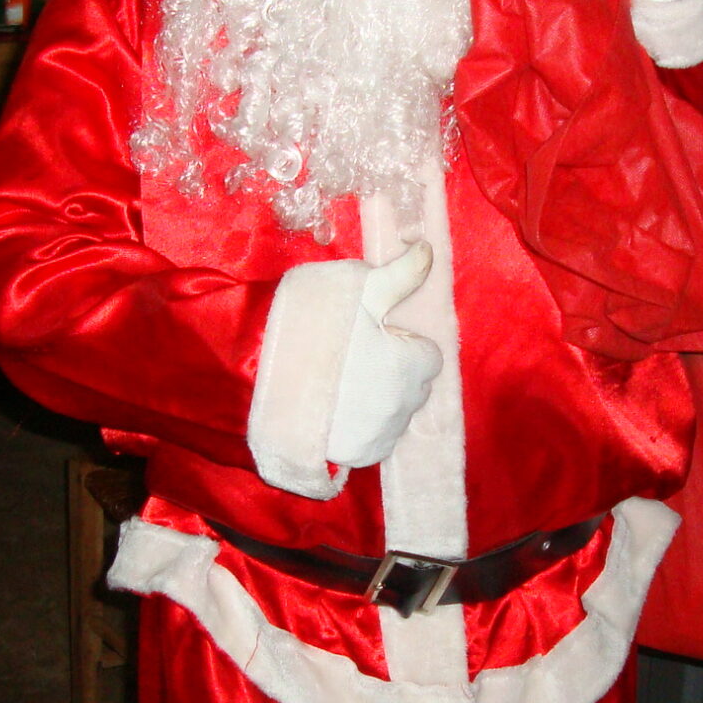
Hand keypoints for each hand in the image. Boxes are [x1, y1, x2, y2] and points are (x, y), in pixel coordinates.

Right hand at [326, 244, 441, 467]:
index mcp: (415, 365)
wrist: (275, 387)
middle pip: (414, 385)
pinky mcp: (367, 454)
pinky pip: (379, 438)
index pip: (428, 355)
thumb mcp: (361, 295)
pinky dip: (365, 427)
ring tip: (342, 385)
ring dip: (381, 401)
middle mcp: (408, 404)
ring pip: (397, 412)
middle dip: (394, 373)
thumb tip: (427, 249)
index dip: (400, 344)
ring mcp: (388, 432)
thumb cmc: (320, 334)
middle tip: (354, 360)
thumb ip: (400, 276)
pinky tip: (338, 411)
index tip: (371, 339)